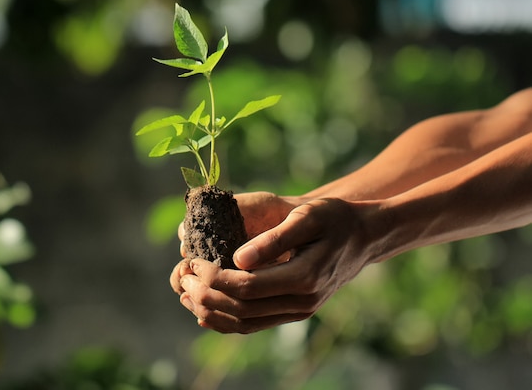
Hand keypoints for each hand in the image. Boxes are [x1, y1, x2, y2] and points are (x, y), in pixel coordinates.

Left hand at [171, 197, 374, 332]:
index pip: (246, 287)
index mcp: (304, 277)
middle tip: (181, 276)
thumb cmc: (333, 219)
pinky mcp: (293, 312)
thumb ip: (274, 239)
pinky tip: (205, 312)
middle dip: (205, 295)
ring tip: (184, 294)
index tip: (192, 260)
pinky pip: (254, 325)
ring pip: (245, 323)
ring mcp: (298, 311)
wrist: (361, 237)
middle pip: (241, 309)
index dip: (213, 277)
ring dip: (210, 312)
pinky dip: (226, 322)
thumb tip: (237, 259)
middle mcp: (302, 302)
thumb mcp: (306, 217)